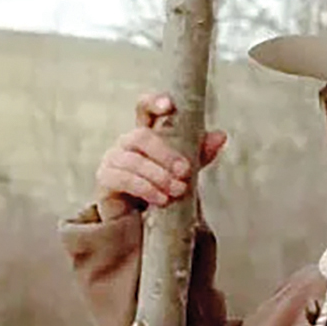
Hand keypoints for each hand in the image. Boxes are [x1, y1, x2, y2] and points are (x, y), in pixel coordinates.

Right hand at [94, 93, 227, 221]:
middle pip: (141, 136)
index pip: (144, 109)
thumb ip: (201, 154)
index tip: (169, 105)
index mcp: (147, 135)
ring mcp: (113, 160)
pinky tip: (161, 199)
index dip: (153, 102)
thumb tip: (220, 135)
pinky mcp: (105, 180)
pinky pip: (122, 178)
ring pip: (133, 160)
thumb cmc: (164, 190)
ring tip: (177, 191)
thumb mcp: (186, 171)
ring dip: (159, 176)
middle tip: (185, 172)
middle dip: (166, 154)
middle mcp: (127, 143)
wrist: (143, 223)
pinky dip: (145, 188)